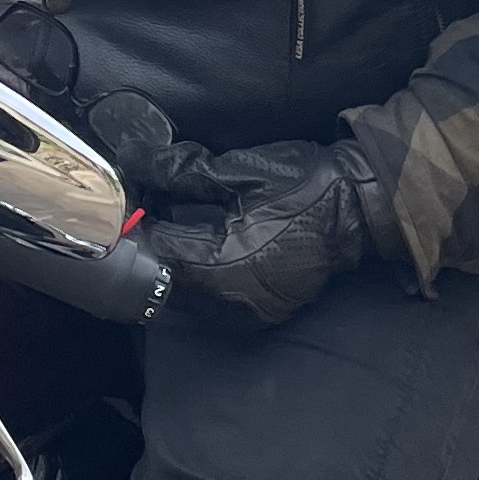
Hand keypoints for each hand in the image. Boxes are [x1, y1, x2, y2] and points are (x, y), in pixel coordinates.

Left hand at [89, 94, 396, 326]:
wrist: (358, 208)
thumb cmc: (303, 184)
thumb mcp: (237, 171)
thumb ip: (178, 172)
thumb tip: (134, 164)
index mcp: (221, 263)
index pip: (153, 251)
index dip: (133, 225)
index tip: (120, 202)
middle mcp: (229, 301)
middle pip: (162, 280)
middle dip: (149, 245)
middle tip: (141, 210)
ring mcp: (245, 314)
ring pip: (183, 295)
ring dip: (170, 264)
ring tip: (168, 226)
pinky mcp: (258, 315)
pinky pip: (210, 302)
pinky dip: (196, 277)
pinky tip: (198, 247)